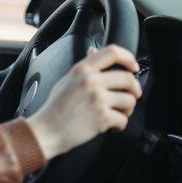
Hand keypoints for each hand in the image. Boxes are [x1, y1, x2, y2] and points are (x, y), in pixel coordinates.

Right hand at [27, 44, 141, 160]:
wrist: (47, 131)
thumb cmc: (55, 108)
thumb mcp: (67, 80)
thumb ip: (84, 66)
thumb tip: (94, 51)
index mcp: (82, 69)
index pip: (112, 52)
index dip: (128, 58)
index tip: (132, 66)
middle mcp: (90, 81)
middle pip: (128, 78)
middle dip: (134, 90)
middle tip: (131, 96)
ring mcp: (97, 98)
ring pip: (130, 100)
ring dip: (127, 109)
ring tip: (116, 114)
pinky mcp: (102, 117)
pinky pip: (124, 119)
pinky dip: (119, 125)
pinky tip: (110, 126)